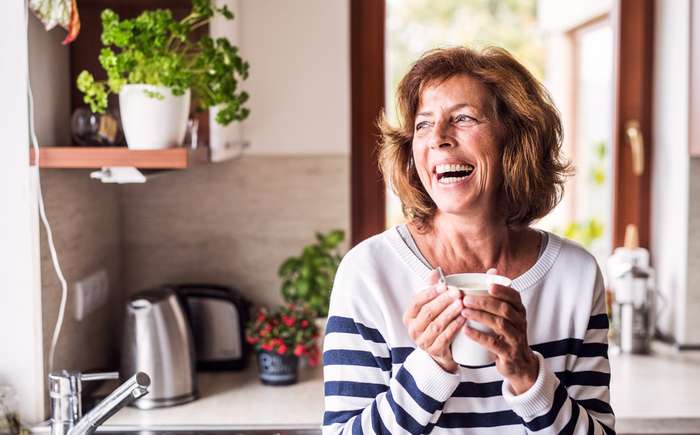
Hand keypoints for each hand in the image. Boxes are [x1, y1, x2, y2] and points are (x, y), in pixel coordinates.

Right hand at [403, 269, 465, 372]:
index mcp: (409, 316)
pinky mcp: (434, 350)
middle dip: (443, 301)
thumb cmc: (435, 324)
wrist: (441, 352)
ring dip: (450, 313)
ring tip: (461, 304)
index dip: (430, 292)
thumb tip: (435, 271)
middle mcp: (413, 329)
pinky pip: (445, 337)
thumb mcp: (431, 307)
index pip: (417, 301)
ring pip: (436, 325)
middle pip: (427, 312)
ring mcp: (423, 341)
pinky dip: (455, 327)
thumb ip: (432, 289)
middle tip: (457, 292)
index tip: (444, 285)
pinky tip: (464, 319)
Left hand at [461, 268, 538, 393]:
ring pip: (500, 324)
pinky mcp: (509, 353)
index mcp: (519, 311)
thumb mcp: (507, 314)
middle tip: (465, 299)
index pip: (514, 296)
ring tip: (463, 311)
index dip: (503, 290)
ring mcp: (516, 339)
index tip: (488, 284)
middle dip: (484, 302)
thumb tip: (492, 269)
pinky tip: (466, 330)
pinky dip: (479, 336)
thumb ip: (499, 294)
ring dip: (480, 316)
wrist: (519, 364)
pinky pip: (494, 344)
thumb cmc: (508, 334)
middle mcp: (520, 323)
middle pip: (504, 309)